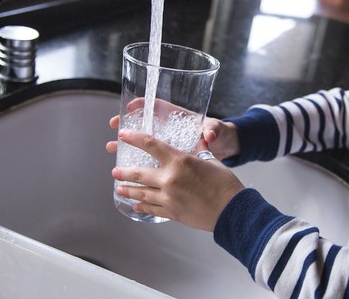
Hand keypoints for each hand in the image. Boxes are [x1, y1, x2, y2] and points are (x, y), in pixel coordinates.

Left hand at [106, 129, 244, 231]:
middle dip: (123, 172)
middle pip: (138, 173)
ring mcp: (169, 198)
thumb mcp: (212, 161)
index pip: (150, 145)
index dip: (133, 138)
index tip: (123, 135)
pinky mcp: (172, 213)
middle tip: (115, 171)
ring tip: (120, 189)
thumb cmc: (225, 184)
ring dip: (128, 190)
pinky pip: (152, 209)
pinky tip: (136, 205)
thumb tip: (200, 141)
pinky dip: (142, 206)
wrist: (232, 211)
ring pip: (141, 193)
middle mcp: (170, 179)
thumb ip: (201, 151)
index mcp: (179, 161)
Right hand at [109, 99, 240, 160]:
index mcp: (179, 117)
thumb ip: (214, 131)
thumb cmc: (222, 136)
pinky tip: (127, 168)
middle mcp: (171, 129)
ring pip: (143, 143)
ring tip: (113, 150)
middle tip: (114, 127)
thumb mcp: (219, 131)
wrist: (226, 151)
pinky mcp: (169, 160)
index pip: (158, 106)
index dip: (143, 104)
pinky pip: (149, 159)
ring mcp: (168, 144)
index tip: (129, 107)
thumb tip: (210, 134)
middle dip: (127, 124)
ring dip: (127, 145)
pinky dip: (138, 163)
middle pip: (145, 123)